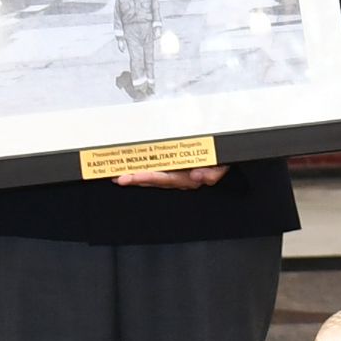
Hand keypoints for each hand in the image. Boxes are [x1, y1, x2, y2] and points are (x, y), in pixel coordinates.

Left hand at [115, 163, 230, 189]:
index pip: (165, 178)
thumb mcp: (221, 166)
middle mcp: (179, 178)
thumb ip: (212, 173)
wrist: (223, 160)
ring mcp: (174, 175)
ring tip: (117, 177)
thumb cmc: (220, 162)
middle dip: (136, 179)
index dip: (150, 178)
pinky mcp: (172, 169)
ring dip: (135, 177)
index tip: (137, 176)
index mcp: (187, 178)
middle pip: (154, 180)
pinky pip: (154, 173)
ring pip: (151, 178)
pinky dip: (141, 174)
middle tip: (119, 178)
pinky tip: (127, 174)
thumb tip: (197, 175)